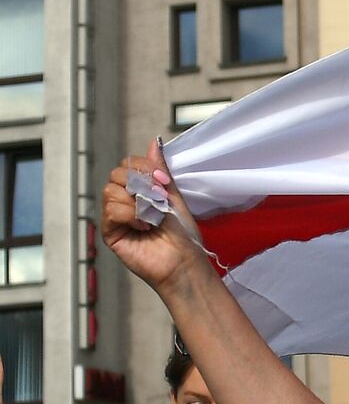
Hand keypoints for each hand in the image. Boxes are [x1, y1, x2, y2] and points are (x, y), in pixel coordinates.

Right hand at [100, 139, 205, 293]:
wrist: (184, 261)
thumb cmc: (182, 234)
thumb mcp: (174, 197)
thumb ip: (161, 172)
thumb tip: (154, 143)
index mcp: (138, 191)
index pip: (128, 165)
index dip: (144, 168)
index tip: (164, 182)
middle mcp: (123, 201)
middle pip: (116, 174)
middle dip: (140, 184)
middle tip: (160, 200)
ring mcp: (114, 217)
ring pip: (111, 191)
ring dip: (138, 202)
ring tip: (154, 217)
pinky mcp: (110, 232)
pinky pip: (111, 210)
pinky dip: (130, 215)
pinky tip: (144, 226)